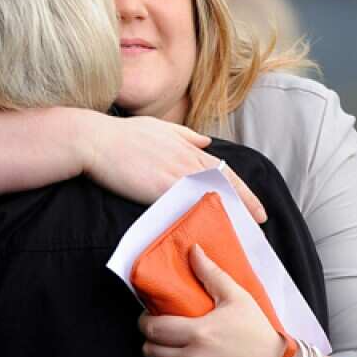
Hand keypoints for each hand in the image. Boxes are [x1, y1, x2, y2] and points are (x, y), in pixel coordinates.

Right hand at [79, 114, 266, 222]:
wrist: (95, 140)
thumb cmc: (121, 135)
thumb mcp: (158, 126)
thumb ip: (185, 134)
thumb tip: (207, 142)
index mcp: (187, 146)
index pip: (222, 169)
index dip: (241, 187)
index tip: (255, 204)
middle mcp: (186, 158)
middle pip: (224, 183)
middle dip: (246, 202)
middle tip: (261, 221)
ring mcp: (175, 172)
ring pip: (212, 194)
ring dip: (230, 211)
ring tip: (244, 230)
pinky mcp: (161, 186)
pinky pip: (189, 204)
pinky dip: (204, 216)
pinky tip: (214, 230)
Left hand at [139, 245, 284, 356]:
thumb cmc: (258, 334)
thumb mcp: (238, 299)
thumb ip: (212, 274)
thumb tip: (193, 250)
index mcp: (198, 333)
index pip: (151, 328)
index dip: (145, 322)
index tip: (150, 318)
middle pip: (149, 352)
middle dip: (151, 341)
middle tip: (162, 336)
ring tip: (173, 354)